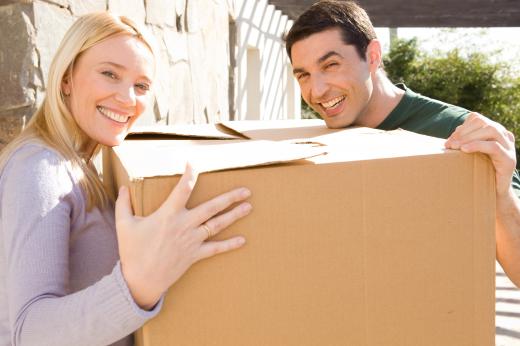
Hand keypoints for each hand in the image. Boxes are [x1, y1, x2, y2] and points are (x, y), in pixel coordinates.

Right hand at [115, 164, 251, 308]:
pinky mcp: (194, 255)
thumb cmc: (132, 252)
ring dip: (234, 216)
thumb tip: (123, 187)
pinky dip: (229, 245)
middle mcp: (184, 225)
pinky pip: (215, 249)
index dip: (189, 176)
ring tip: (248, 207)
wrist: (140, 281)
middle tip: (246, 191)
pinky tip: (242, 240)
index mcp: (168, 215)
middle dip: (230, 198)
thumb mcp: (124, 225)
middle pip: (211, 208)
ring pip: (217, 225)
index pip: (182, 190)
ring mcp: (192, 241)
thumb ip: (123, 204)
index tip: (193, 164)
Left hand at [445, 112, 515, 196]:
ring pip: (491, 130)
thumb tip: (451, 137)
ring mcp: (509, 147)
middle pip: (484, 123)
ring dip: (469, 137)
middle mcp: (504, 137)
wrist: (493, 195)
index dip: (462, 127)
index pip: (478, 119)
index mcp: (494, 133)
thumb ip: (464, 143)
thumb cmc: (479, 174)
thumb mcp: (470, 155)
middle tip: (449, 145)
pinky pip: (494, 146)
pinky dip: (477, 145)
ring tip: (455, 147)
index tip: (449, 140)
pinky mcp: (509, 160)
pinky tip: (464, 150)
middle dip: (463, 132)